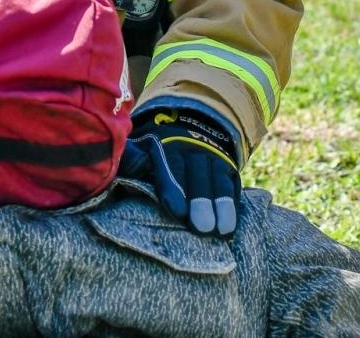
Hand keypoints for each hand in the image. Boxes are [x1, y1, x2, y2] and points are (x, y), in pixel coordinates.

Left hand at [124, 108, 240, 235]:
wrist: (187, 127)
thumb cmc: (153, 152)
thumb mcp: (138, 147)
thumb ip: (131, 158)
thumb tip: (126, 168)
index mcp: (166, 145)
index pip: (171, 166)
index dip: (175, 189)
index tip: (178, 212)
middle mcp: (192, 149)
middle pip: (198, 176)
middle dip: (201, 201)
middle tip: (203, 228)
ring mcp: (213, 158)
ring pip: (219, 181)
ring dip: (222, 206)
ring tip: (223, 231)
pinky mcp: (228, 168)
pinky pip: (232, 184)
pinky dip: (233, 204)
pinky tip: (232, 225)